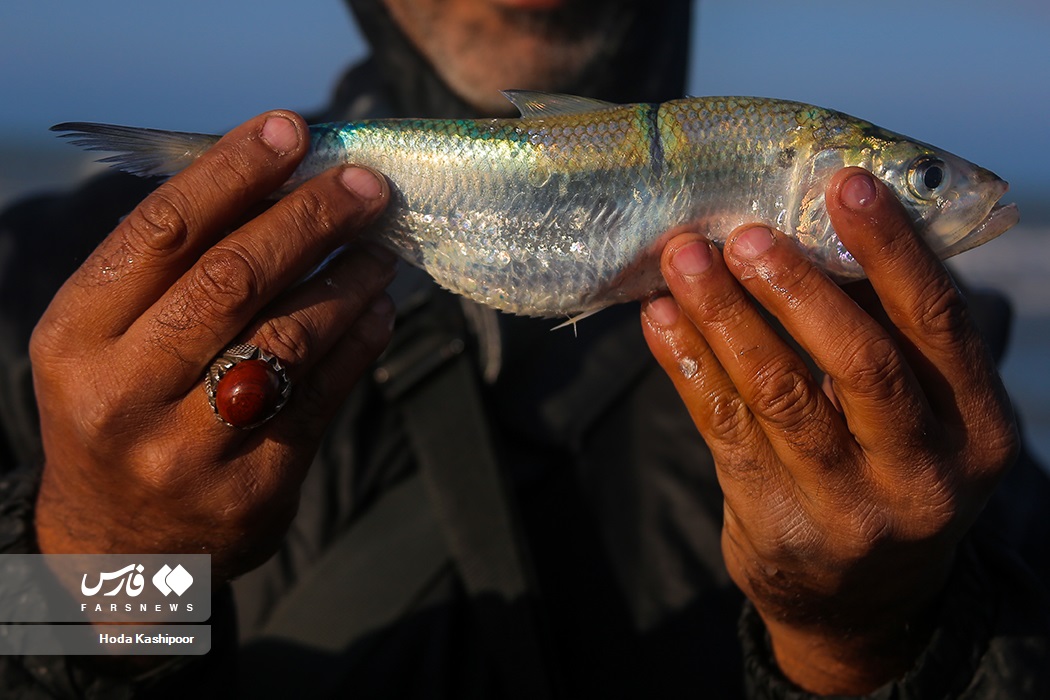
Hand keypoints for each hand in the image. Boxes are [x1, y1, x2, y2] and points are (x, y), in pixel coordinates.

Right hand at [30, 112, 395, 581]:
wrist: (121, 545)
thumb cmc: (121, 410)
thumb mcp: (107, 340)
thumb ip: (172, 270)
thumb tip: (276, 181)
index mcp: (77, 338)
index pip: (162, 232)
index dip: (232, 172)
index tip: (290, 129)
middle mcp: (125, 393)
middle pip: (233, 279)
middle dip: (310, 218)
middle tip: (365, 183)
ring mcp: (191, 448)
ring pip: (289, 337)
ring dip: (349, 278)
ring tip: (382, 244)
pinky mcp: (254, 488)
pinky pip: (323, 397)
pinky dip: (361, 341)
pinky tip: (381, 307)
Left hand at [641, 168, 1017, 693]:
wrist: (862, 600)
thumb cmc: (892, 473)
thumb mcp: (924, 417)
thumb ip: (889, 338)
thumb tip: (815, 227)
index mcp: (979, 429)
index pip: (940, 324)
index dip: (892, 250)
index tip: (845, 185)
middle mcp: (924, 475)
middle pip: (859, 364)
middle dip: (797, 288)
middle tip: (745, 233)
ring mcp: (849, 509)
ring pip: (778, 393)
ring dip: (724, 316)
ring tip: (684, 260)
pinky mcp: (776, 524)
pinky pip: (723, 427)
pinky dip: (688, 364)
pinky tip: (663, 319)